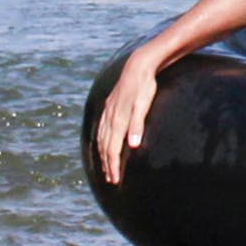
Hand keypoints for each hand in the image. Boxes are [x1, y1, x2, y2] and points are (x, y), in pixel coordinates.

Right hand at [96, 60, 159, 185]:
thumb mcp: (143, 106)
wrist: (138, 66)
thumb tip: (133, 146)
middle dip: (107, 164)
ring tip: (105, 166)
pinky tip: (102, 143)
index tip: (114, 180)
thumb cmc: (144, 87)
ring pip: (101, 138)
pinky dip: (100, 140)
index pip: (112, 149)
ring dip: (103, 154)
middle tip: (110, 180)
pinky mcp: (110, 106)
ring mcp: (108, 111)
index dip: (113, 166)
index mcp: (118, 119)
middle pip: (105, 146)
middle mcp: (110, 117)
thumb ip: (137, 125)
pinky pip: (101, 128)